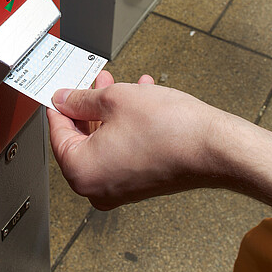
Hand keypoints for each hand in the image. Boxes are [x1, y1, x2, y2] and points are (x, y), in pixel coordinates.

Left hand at [47, 73, 241, 209]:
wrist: (214, 149)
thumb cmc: (170, 130)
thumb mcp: (115, 99)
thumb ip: (81, 99)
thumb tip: (64, 99)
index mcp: (81, 171)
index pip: (57, 132)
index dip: (60, 104)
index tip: (62, 90)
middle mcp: (96, 187)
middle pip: (79, 138)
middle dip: (89, 105)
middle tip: (94, 81)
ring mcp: (119, 189)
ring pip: (103, 142)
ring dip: (110, 112)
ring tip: (121, 85)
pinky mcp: (138, 184)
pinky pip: (121, 151)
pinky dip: (126, 126)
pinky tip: (139, 100)